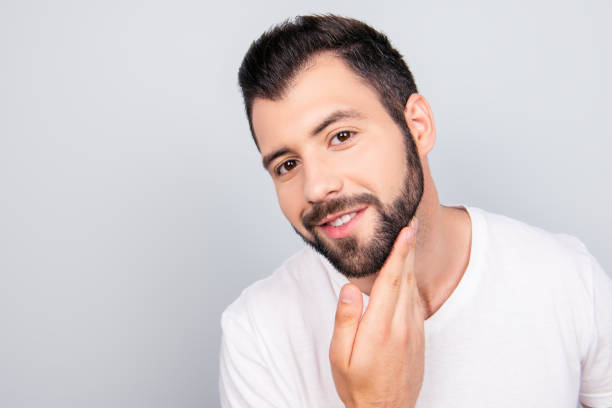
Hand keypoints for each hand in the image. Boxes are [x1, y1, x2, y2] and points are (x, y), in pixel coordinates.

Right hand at [329, 218, 424, 407]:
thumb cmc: (358, 385)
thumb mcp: (341, 356)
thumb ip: (346, 320)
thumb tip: (350, 288)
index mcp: (381, 327)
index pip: (392, 280)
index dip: (400, 252)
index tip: (406, 229)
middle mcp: (402, 325)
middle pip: (406, 278)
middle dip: (409, 248)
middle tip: (411, 221)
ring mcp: (414, 330)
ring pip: (413, 288)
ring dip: (411, 261)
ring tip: (409, 238)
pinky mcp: (418, 336)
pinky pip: (416, 301)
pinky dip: (412, 280)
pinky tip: (406, 272)